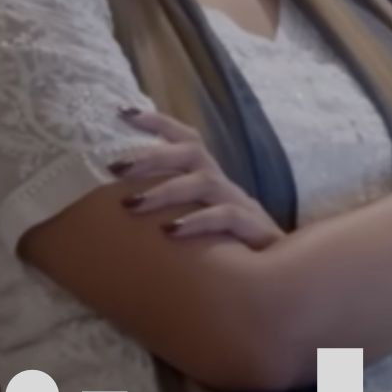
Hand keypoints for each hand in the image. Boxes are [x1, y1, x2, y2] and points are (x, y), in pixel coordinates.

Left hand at [112, 108, 282, 247]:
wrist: (278, 279)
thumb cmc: (227, 252)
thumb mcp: (194, 226)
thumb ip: (167, 214)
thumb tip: (118, 209)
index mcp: (209, 180)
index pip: (186, 139)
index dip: (157, 123)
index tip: (122, 113)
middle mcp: (223, 185)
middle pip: (191, 151)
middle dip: (151, 155)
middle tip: (113, 167)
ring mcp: (240, 204)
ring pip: (204, 181)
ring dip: (164, 190)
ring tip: (131, 204)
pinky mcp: (254, 229)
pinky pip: (226, 217)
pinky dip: (196, 222)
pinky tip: (170, 233)